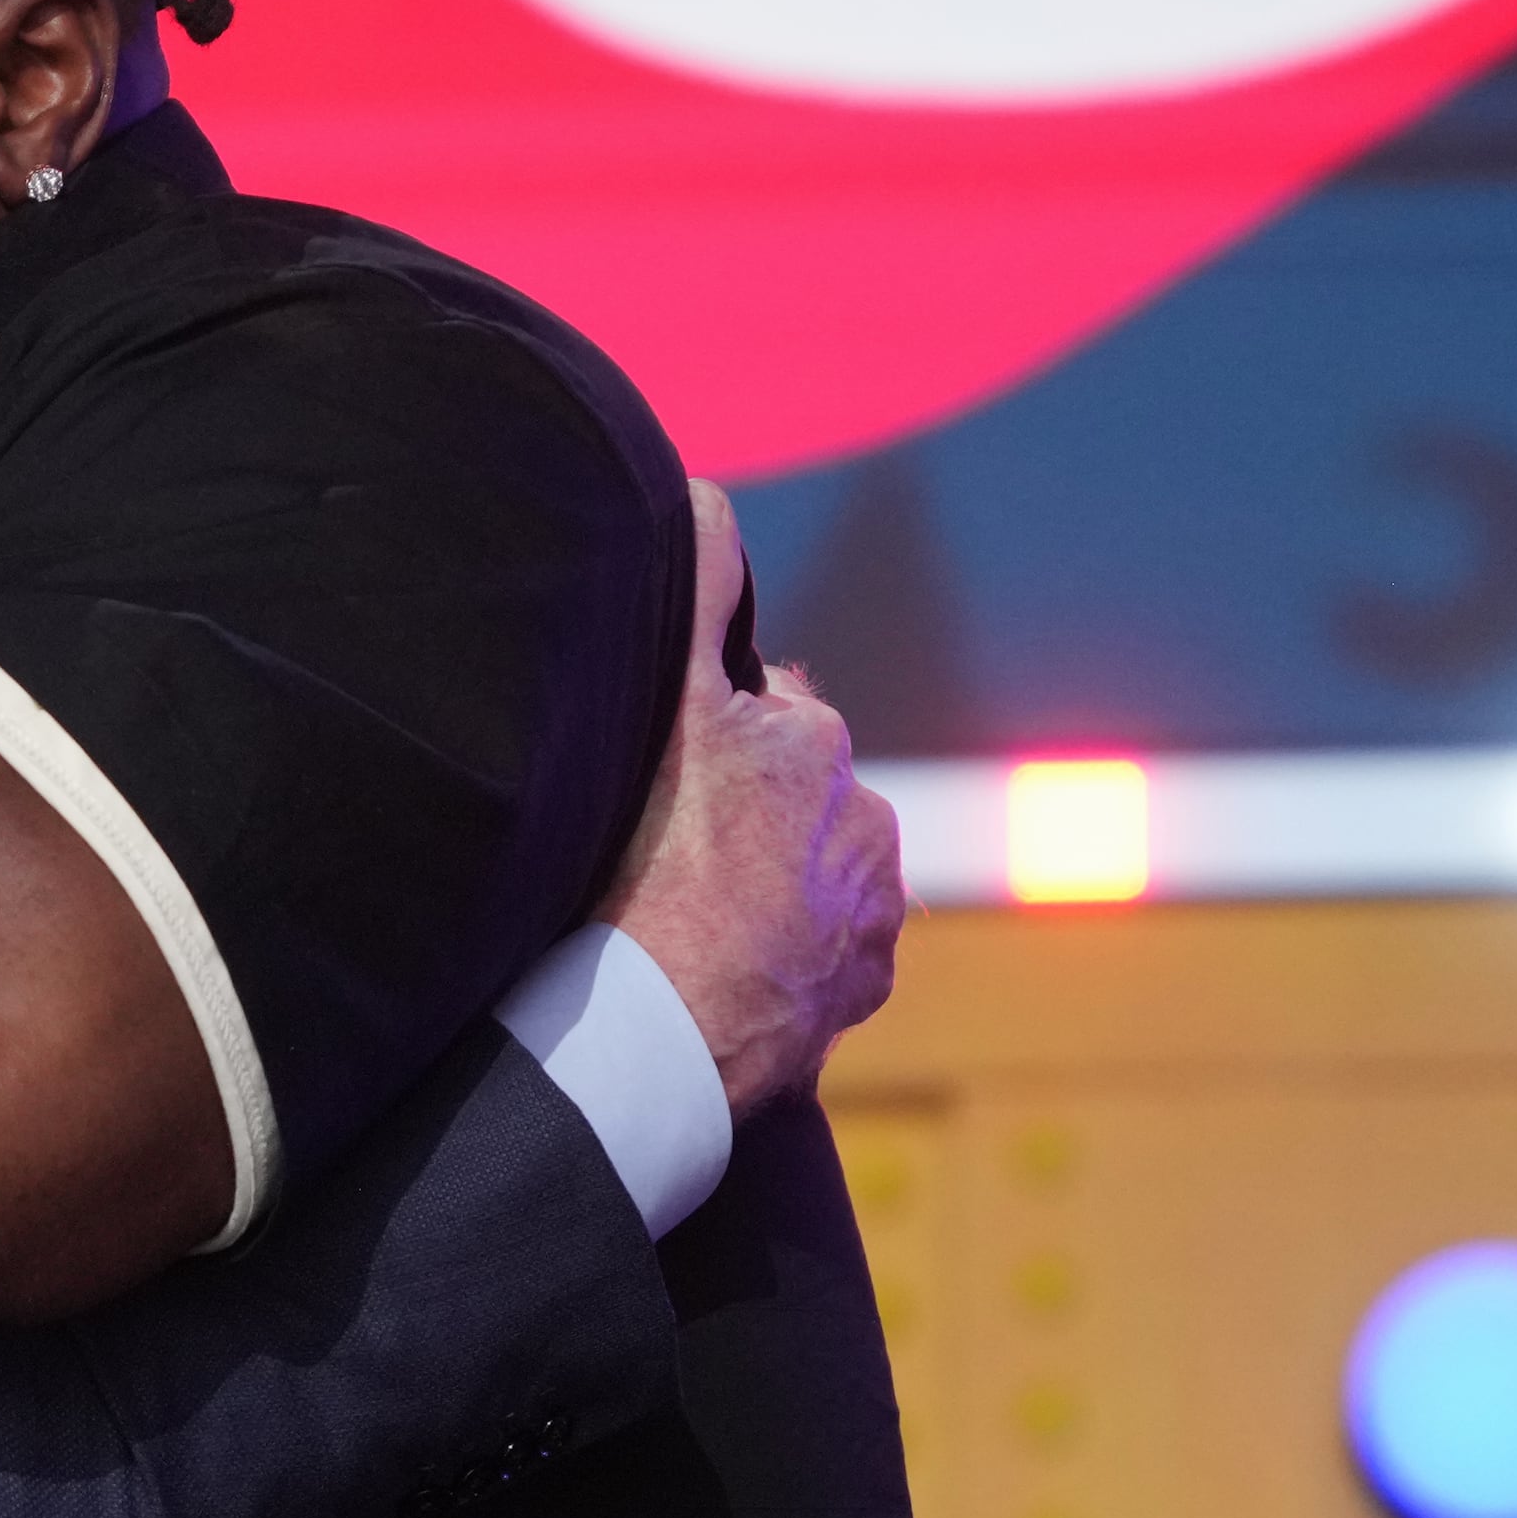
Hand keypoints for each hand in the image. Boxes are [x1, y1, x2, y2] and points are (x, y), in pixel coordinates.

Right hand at [601, 480, 906, 1116]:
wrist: (665, 1026)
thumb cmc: (654, 862)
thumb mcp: (670, 704)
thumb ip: (698, 587)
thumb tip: (708, 491)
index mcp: (815, 746)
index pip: (758, 717)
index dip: (701, 739)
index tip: (651, 778)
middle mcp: (863, 826)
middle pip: (784, 801)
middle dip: (737, 816)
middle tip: (653, 852)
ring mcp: (865, 918)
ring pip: (802, 881)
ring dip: (758, 892)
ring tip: (677, 918)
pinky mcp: (853, 992)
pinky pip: (812, 961)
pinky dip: (771, 962)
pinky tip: (711, 969)